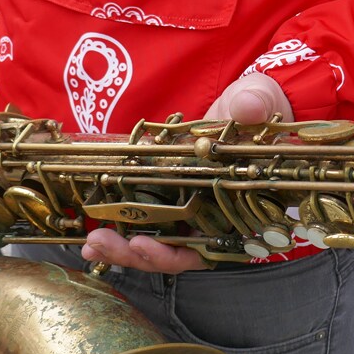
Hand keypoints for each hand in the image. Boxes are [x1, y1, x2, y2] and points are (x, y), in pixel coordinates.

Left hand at [81, 72, 292, 273]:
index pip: (210, 246)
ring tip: (92, 243)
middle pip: (177, 253)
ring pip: (160, 244)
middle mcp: (216, 215)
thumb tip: (247, 106)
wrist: (248, 101)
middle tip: (103, 242)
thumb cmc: (258, 105)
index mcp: (240, 203)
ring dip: (123, 249)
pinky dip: (122, 230)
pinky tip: (93, 232)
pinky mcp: (171, 197)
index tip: (144, 244)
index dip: (177, 254)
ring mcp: (192, 209)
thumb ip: (256, 102)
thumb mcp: (260, 99)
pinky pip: (147, 222)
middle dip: (137, 255)